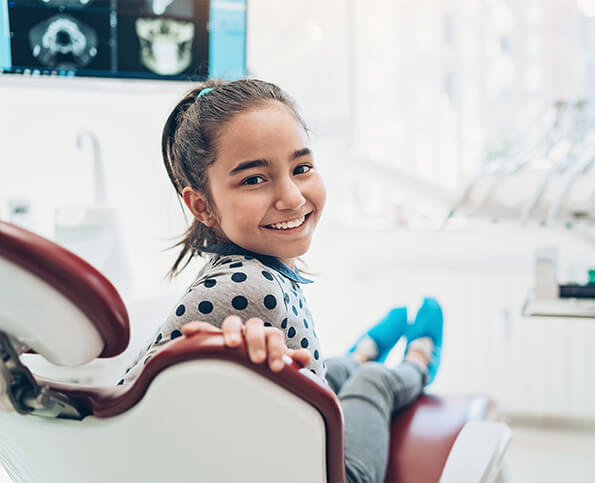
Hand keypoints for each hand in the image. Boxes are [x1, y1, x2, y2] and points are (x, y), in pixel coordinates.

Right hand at [182, 315, 311, 371]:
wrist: (249, 368)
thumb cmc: (264, 366)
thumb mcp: (279, 364)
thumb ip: (292, 360)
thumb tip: (305, 356)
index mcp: (267, 336)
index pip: (273, 335)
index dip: (276, 348)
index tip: (275, 367)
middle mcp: (250, 331)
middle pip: (255, 325)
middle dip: (256, 340)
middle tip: (258, 360)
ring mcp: (233, 333)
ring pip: (232, 323)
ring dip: (232, 331)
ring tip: (231, 345)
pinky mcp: (215, 339)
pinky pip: (205, 330)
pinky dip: (198, 329)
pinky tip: (188, 331)